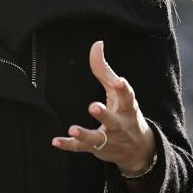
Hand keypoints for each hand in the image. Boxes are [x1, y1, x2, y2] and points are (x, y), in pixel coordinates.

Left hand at [51, 40, 155, 174]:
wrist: (137, 149)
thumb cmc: (125, 113)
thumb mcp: (118, 92)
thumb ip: (104, 69)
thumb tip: (97, 44)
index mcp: (127, 108)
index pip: (127, 97)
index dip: (123, 89)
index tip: (120, 80)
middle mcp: (119, 125)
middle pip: (112, 121)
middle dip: (104, 114)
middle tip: (93, 106)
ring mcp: (108, 139)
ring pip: (97, 139)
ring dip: (85, 134)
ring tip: (73, 128)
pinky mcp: (96, 149)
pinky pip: (80, 149)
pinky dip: (68, 145)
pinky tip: (56, 141)